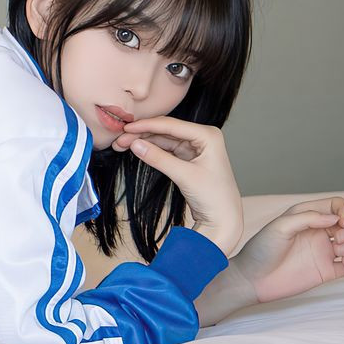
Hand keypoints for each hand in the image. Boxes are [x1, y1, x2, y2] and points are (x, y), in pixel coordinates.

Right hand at [114, 116, 242, 256]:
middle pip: (165, 130)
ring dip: (143, 142)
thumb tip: (134, 144)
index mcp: (208, 135)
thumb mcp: (185, 176)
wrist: (223, 219)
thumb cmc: (214, 197)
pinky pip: (164, 149)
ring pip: (162, 139)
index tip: (125, 128)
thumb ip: (159, 159)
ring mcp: (194, 147)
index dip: (146, 125)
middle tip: (120, 140)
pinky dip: (150, 150)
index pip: (171, 125)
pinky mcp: (187, 158)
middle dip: (142, 134)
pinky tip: (135, 150)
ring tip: (122, 145)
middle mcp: (202, 137)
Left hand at [230, 197, 343, 303]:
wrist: (252, 279)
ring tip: (337, 251)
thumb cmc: (261, 250)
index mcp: (307, 218)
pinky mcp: (327, 271)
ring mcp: (324, 252)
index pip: (336, 206)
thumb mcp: (280, 226)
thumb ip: (307, 218)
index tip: (340, 223)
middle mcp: (318, 233)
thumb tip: (336, 218)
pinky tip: (342, 264)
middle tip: (336, 239)